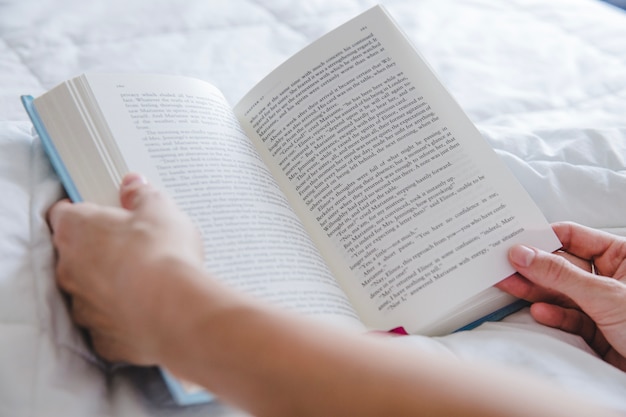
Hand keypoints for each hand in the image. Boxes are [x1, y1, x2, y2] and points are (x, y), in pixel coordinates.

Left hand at [48, 173, 203, 364]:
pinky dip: (124, 316)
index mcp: (76, 230)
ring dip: (111, 285)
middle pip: (77, 254)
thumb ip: (142, 195)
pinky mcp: (102, 337)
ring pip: (91, 291)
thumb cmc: (162, 255)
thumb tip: (134, 186)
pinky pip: (109, 322)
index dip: (84, 210)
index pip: (64, 213)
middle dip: (101, 249)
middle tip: (135, 244)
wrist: (175, 310)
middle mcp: (70, 269)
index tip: (105, 211)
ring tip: (148, 279)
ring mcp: (83, 306)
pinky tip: (149, 308)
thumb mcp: (160, 210)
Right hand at [497, 222, 625, 370]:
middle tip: (503, 264)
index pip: (573, 236)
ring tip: (508, 285)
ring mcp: (602, 302)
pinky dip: (553, 315)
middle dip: (533, 265)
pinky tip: (539, 312)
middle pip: (562, 264)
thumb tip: (524, 253)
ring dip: (535, 290)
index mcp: (622, 255)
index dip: (542, 237)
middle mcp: (611, 276)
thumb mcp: (605, 295)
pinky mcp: (596, 329)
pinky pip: (568, 316)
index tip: (514, 241)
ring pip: (561, 290)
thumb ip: (560, 274)